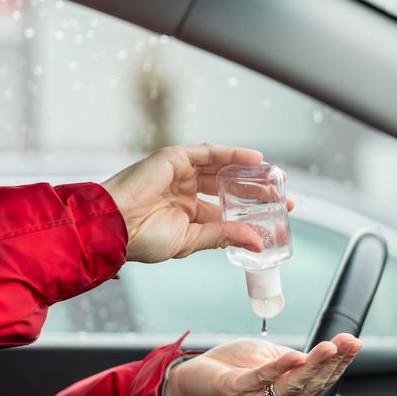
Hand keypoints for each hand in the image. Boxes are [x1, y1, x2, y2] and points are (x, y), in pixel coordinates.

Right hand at [101, 143, 290, 262]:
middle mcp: (185, 191)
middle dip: (257, 190)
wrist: (113, 226)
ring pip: (222, 168)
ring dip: (250, 171)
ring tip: (275, 177)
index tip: (278, 216)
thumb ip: (225, 236)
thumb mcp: (192, 240)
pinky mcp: (174, 158)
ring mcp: (180, 173)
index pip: (227, 209)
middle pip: (229, 186)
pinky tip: (255, 159)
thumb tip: (258, 243)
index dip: (252, 212)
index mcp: (188, 213)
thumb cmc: (142, 239)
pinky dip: (233, 154)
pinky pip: (209, 152)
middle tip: (283, 196)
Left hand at [163, 334, 361, 395]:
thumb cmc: (235, 366)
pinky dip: (280, 367)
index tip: (354, 343)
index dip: (341, 363)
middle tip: (348, 342)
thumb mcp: (272, 359)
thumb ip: (296, 360)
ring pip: (293, 384)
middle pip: (312, 384)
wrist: (195, 378)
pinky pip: (262, 379)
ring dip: (313, 365)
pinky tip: (295, 356)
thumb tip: (325, 351)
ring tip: (328, 347)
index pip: (322, 381)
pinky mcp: (237, 391)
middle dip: (333, 361)